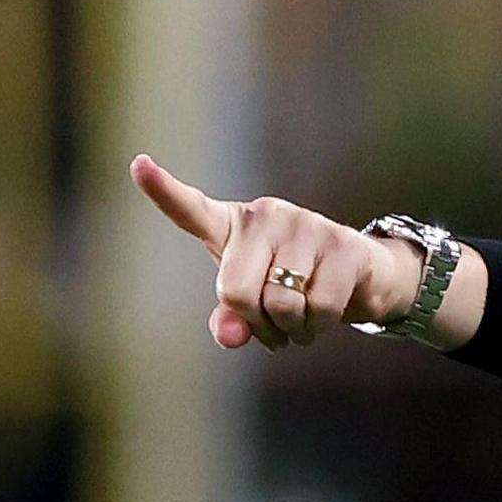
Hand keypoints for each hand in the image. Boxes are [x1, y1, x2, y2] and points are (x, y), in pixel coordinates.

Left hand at [129, 153, 421, 350]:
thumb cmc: (293, 286)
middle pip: (237, 293)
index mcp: (233, 226)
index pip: (191, 210)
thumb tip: (232, 336)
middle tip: (273, 327)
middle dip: (258, 324)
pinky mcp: (343, 244)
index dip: (163, 190)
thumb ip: (231, 320)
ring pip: (281, 304)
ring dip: (292, 330)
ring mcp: (307, 224)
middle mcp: (266, 215)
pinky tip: (322, 316)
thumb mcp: (254, 304)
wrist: (362, 276)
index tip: (139, 165)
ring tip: (300, 322)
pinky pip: (319, 308)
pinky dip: (319, 326)